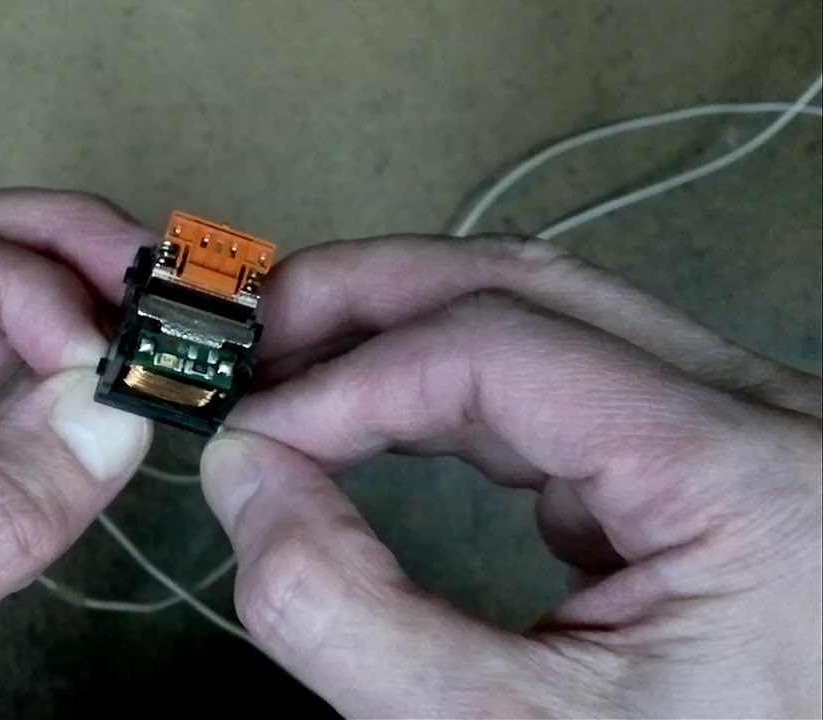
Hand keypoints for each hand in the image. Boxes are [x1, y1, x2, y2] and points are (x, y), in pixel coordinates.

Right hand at [200, 235, 821, 717]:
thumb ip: (353, 614)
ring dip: (404, 336)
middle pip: (525, 288)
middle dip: (365, 301)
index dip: (347, 379)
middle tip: (250, 335)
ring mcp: (742, 430)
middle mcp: (763, 419)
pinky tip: (389, 430)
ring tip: (297, 371)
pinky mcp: (709, 458)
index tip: (250, 432)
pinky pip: (569, 383)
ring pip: (545, 318)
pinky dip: (458, 395)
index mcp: (744, 477)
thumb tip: (250, 483)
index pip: (498, 349)